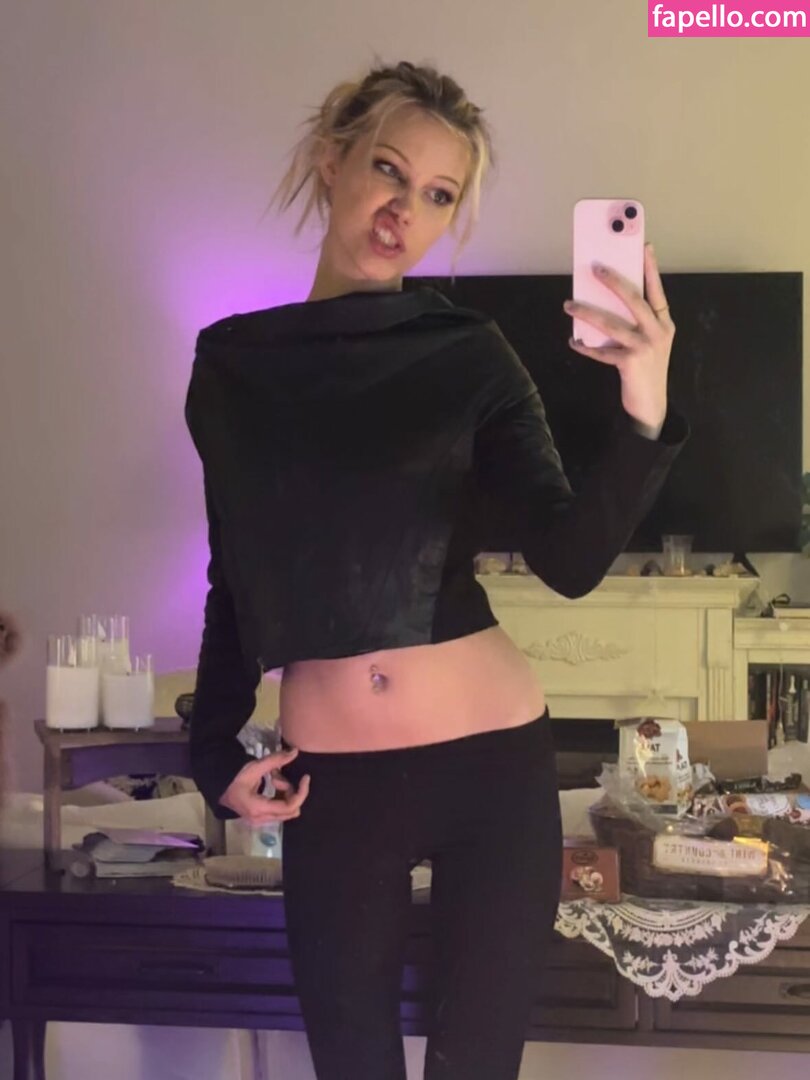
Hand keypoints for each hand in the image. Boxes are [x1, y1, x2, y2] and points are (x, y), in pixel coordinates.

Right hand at [219, 747, 310, 824]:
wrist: (220, 787)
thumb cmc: (235, 777)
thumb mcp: (255, 767)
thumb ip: (275, 760)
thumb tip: (295, 752)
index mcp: (258, 808)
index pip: (289, 807)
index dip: (301, 793)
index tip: (305, 778)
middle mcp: (261, 819)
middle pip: (290, 810)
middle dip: (291, 792)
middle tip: (279, 776)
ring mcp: (261, 821)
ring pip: (286, 810)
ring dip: (285, 793)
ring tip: (274, 777)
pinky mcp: (261, 818)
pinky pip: (280, 809)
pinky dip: (281, 796)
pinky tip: (272, 784)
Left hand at [564, 243, 674, 432]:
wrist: (651, 406)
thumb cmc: (644, 370)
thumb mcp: (647, 343)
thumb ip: (634, 324)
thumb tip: (603, 303)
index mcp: (664, 324)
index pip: (656, 290)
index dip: (650, 268)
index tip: (644, 246)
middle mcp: (658, 332)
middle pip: (635, 300)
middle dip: (614, 282)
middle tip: (595, 268)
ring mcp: (645, 347)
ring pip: (612, 324)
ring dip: (587, 313)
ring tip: (569, 305)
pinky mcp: (630, 363)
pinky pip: (602, 351)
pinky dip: (585, 346)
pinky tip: (573, 340)